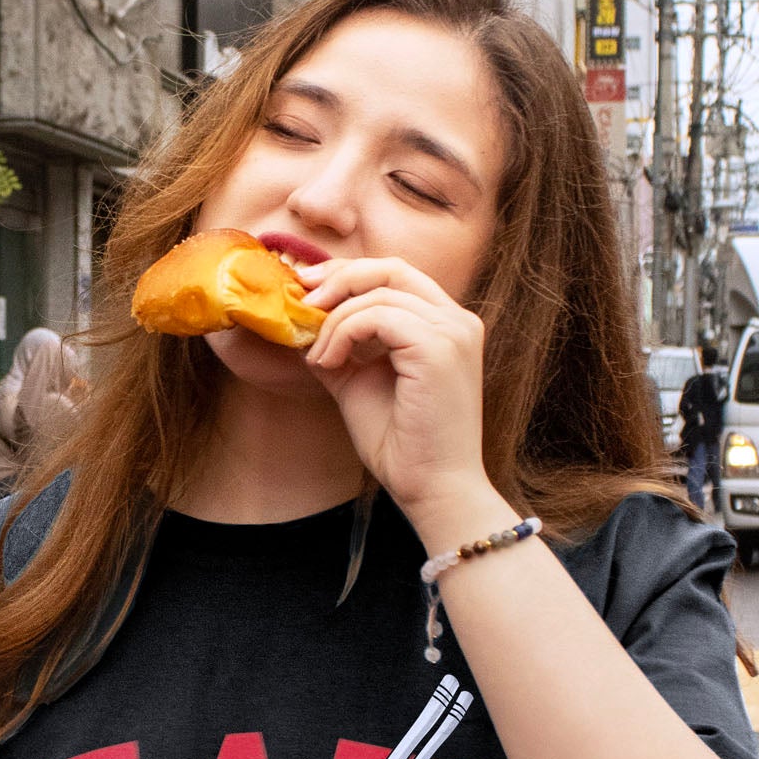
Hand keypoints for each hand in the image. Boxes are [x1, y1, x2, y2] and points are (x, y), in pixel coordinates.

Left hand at [299, 257, 511, 543]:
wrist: (432, 489)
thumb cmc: (402, 446)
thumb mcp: (359, 383)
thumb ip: (341, 347)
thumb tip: (304, 324)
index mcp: (446, 326)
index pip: (396, 275)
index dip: (349, 274)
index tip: (308, 288)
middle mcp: (457, 321)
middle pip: (392, 268)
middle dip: (339, 278)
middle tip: (301, 298)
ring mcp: (453, 332)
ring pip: (378, 293)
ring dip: (334, 320)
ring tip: (318, 357)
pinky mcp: (439, 348)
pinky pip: (377, 317)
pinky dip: (343, 333)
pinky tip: (329, 362)